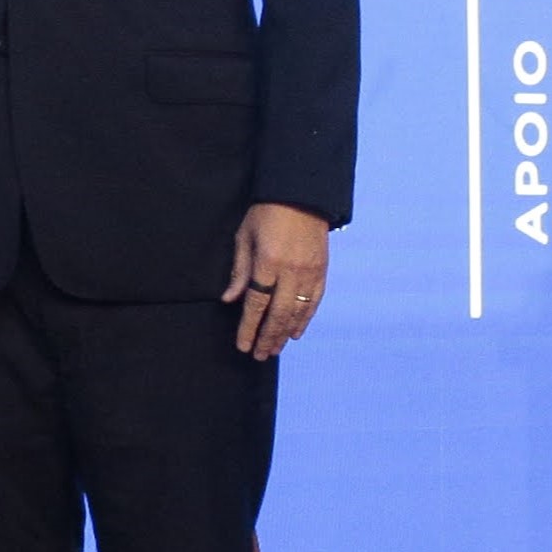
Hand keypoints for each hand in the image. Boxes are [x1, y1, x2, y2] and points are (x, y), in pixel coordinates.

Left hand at [225, 203, 330, 358]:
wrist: (302, 195)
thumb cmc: (266, 213)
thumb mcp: (244, 236)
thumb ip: (239, 270)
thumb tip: (229, 300)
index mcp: (268, 262)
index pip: (256, 304)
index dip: (249, 328)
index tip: (243, 345)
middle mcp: (291, 271)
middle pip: (278, 314)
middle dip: (267, 338)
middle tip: (259, 355)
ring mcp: (309, 273)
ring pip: (297, 313)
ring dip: (284, 334)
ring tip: (274, 349)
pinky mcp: (321, 271)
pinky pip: (313, 302)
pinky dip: (304, 320)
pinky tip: (295, 333)